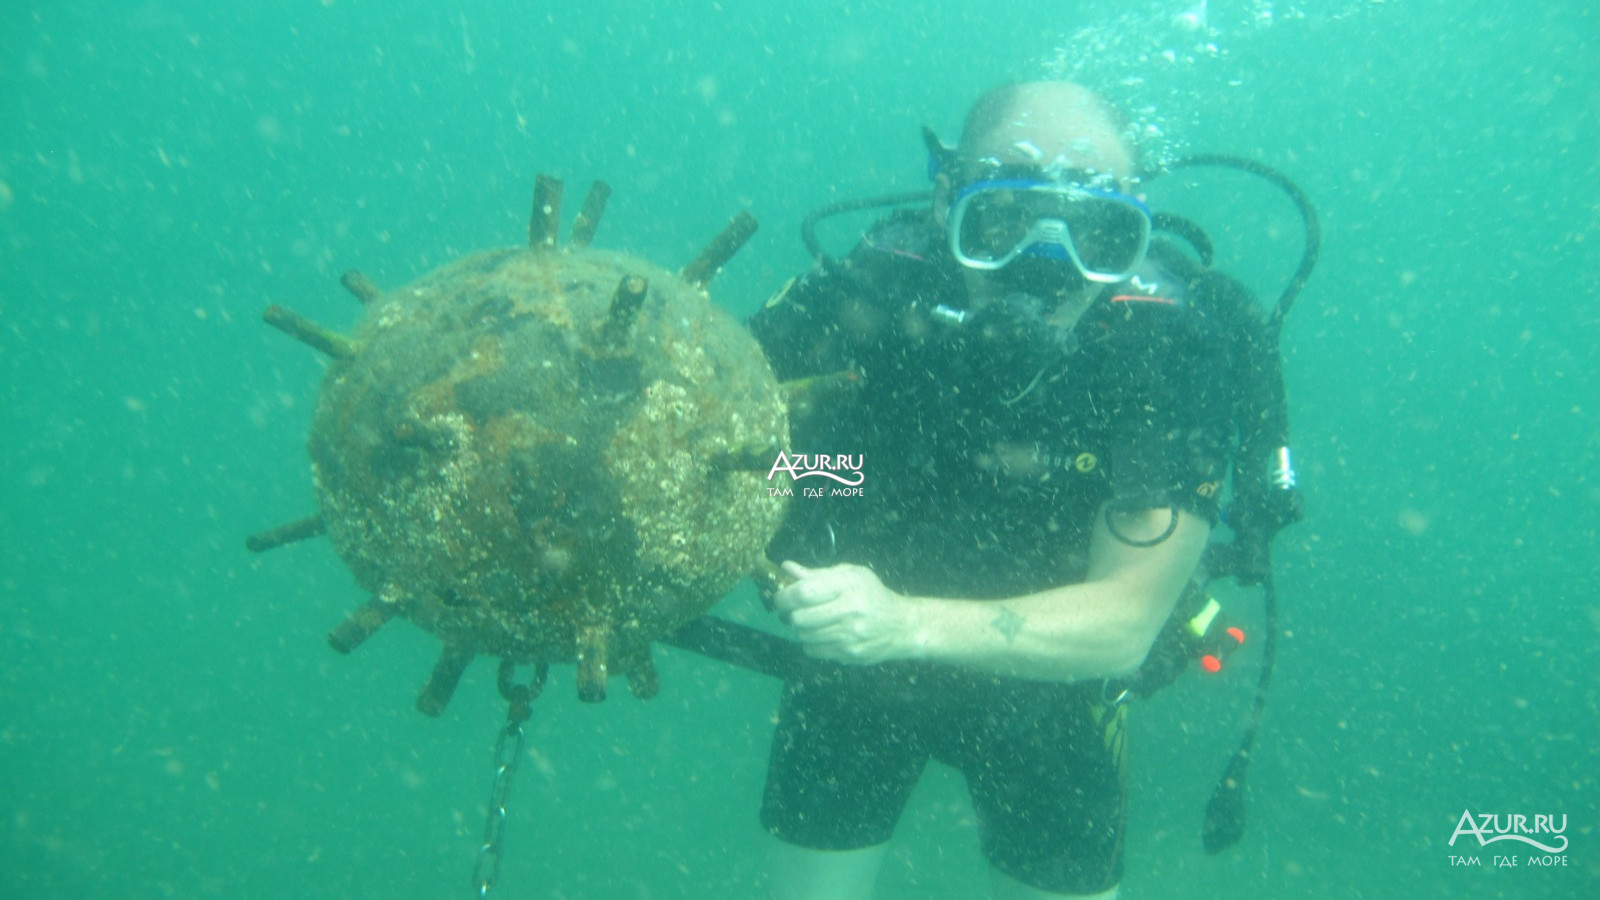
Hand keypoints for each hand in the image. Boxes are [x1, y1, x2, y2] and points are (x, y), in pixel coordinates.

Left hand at [771, 561, 922, 664]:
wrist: (902, 625)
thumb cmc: (873, 595)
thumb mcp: (850, 575)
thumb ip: (817, 574)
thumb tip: (786, 568)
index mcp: (849, 585)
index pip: (804, 592)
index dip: (784, 596)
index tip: (780, 597)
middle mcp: (850, 610)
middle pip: (800, 618)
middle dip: (789, 614)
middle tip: (792, 610)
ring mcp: (850, 635)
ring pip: (804, 635)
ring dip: (800, 629)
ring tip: (809, 621)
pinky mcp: (849, 653)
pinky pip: (813, 650)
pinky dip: (810, 642)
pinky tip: (821, 634)